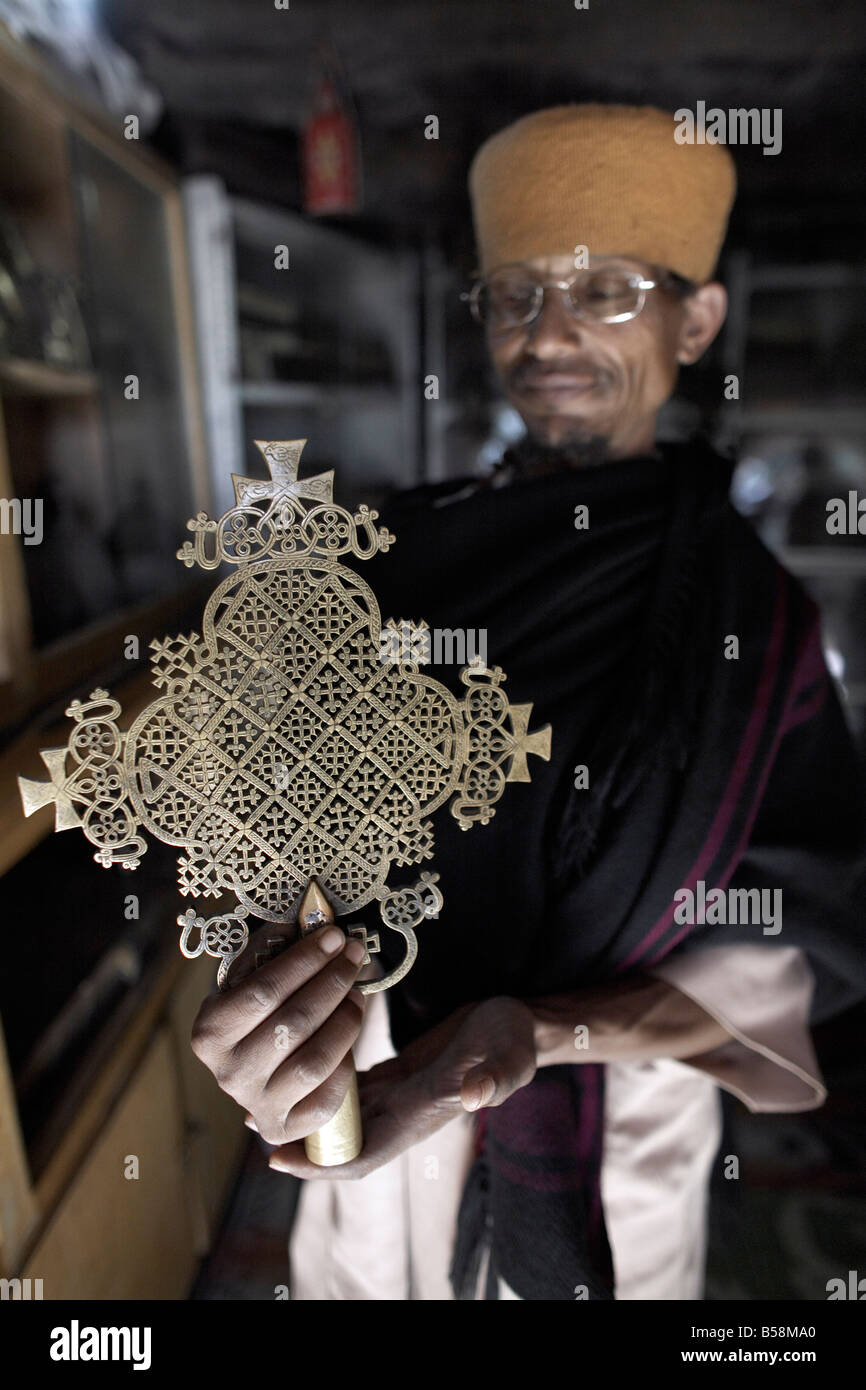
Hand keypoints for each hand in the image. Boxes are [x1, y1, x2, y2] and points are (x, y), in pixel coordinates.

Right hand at [190, 921, 366, 1146]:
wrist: (256, 1070)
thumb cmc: (257, 1014)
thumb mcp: (251, 979)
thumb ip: (273, 952)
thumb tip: (310, 922)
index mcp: (209, 1032)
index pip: (263, 991)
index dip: (304, 961)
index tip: (334, 935)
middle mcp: (228, 1074)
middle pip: (293, 1023)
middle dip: (332, 981)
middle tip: (354, 955)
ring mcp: (256, 1105)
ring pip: (313, 1060)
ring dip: (344, 1019)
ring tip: (357, 992)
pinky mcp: (285, 1126)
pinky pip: (326, 1096)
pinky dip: (345, 1062)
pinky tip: (347, 1031)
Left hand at [267, 995, 536, 1179]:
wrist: (522, 1024)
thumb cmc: (516, 1041)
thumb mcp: (509, 1056)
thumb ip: (494, 1077)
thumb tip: (474, 1094)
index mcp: (423, 1113)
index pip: (364, 1154)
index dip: (321, 1164)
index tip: (279, 1161)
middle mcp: (405, 1110)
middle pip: (342, 1139)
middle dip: (300, 1139)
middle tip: (253, 1123)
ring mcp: (402, 1092)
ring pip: (345, 1113)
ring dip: (308, 1112)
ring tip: (263, 1097)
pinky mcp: (400, 1072)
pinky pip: (355, 1086)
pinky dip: (327, 1082)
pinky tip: (301, 1066)